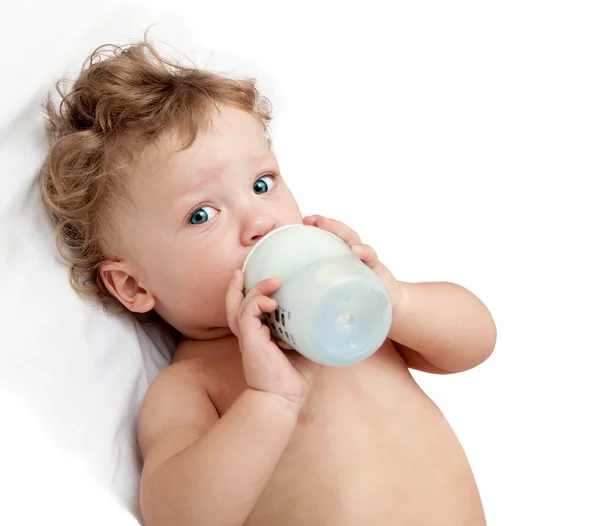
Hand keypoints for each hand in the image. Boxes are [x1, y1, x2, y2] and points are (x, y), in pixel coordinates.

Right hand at [226, 270, 320, 411]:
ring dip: (255, 289)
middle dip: (236, 286)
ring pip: (241, 305)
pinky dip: (257, 304)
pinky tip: (271, 301)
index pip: (248, 309)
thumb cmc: (295, 377)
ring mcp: (248, 337)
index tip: (261, 278)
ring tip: (273, 280)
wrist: (285, 399)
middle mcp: (250, 333)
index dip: (250, 292)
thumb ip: (313, 332)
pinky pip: (247, 315)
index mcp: (260, 334)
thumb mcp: (307, 348)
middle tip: (242, 270)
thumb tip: (334, 317)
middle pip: (235, 304)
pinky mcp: (249, 341)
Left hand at [302, 215, 402, 309]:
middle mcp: (352, 253)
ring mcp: (364, 258)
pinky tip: (357, 251)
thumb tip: (293, 292)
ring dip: (340, 231)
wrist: (387, 301)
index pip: (329, 237)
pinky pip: (370, 257)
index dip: (317, 227)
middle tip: (312, 219)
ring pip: (352, 239)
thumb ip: (320, 284)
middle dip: (326, 224)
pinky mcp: (376, 268)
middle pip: (339, 233)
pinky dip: (364, 252)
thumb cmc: (357, 294)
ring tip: (326, 225)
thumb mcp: (336, 287)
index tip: (304, 221)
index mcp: (340, 256)